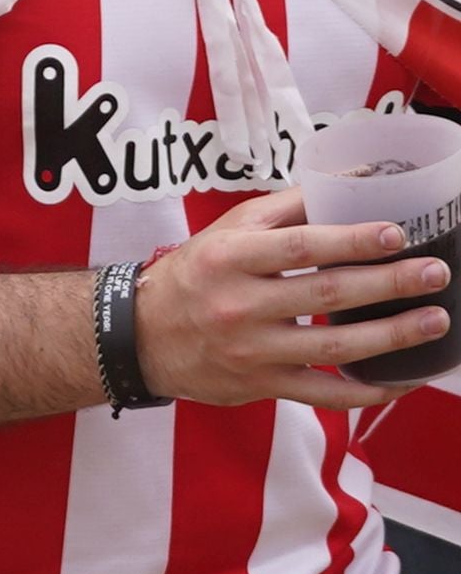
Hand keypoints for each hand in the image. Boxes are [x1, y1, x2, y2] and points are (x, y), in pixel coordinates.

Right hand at [134, 193, 453, 408]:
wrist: (142, 336)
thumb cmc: (195, 275)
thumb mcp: (228, 231)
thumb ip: (290, 207)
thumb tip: (356, 179)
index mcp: (229, 258)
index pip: (298, 246)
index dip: (350, 240)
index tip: (396, 233)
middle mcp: (238, 305)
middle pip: (325, 295)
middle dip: (388, 284)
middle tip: (434, 273)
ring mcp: (252, 350)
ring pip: (334, 347)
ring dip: (393, 335)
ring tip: (436, 320)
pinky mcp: (262, 385)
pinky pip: (325, 394)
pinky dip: (369, 391)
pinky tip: (404, 379)